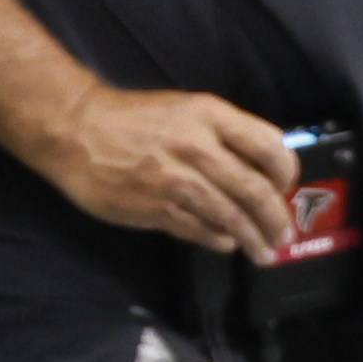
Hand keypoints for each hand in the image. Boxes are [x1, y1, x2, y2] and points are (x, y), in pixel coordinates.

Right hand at [35, 84, 300, 259]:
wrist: (76, 131)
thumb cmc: (134, 119)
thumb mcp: (185, 109)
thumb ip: (223, 133)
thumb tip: (259, 168)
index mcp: (210, 116)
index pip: (269, 146)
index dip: (286, 172)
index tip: (286, 187)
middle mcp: (199, 148)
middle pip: (255, 190)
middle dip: (277, 218)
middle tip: (285, 234)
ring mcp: (177, 181)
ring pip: (231, 217)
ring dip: (254, 239)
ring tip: (265, 252)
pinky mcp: (156, 209)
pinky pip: (200, 230)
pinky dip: (220, 240)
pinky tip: (228, 244)